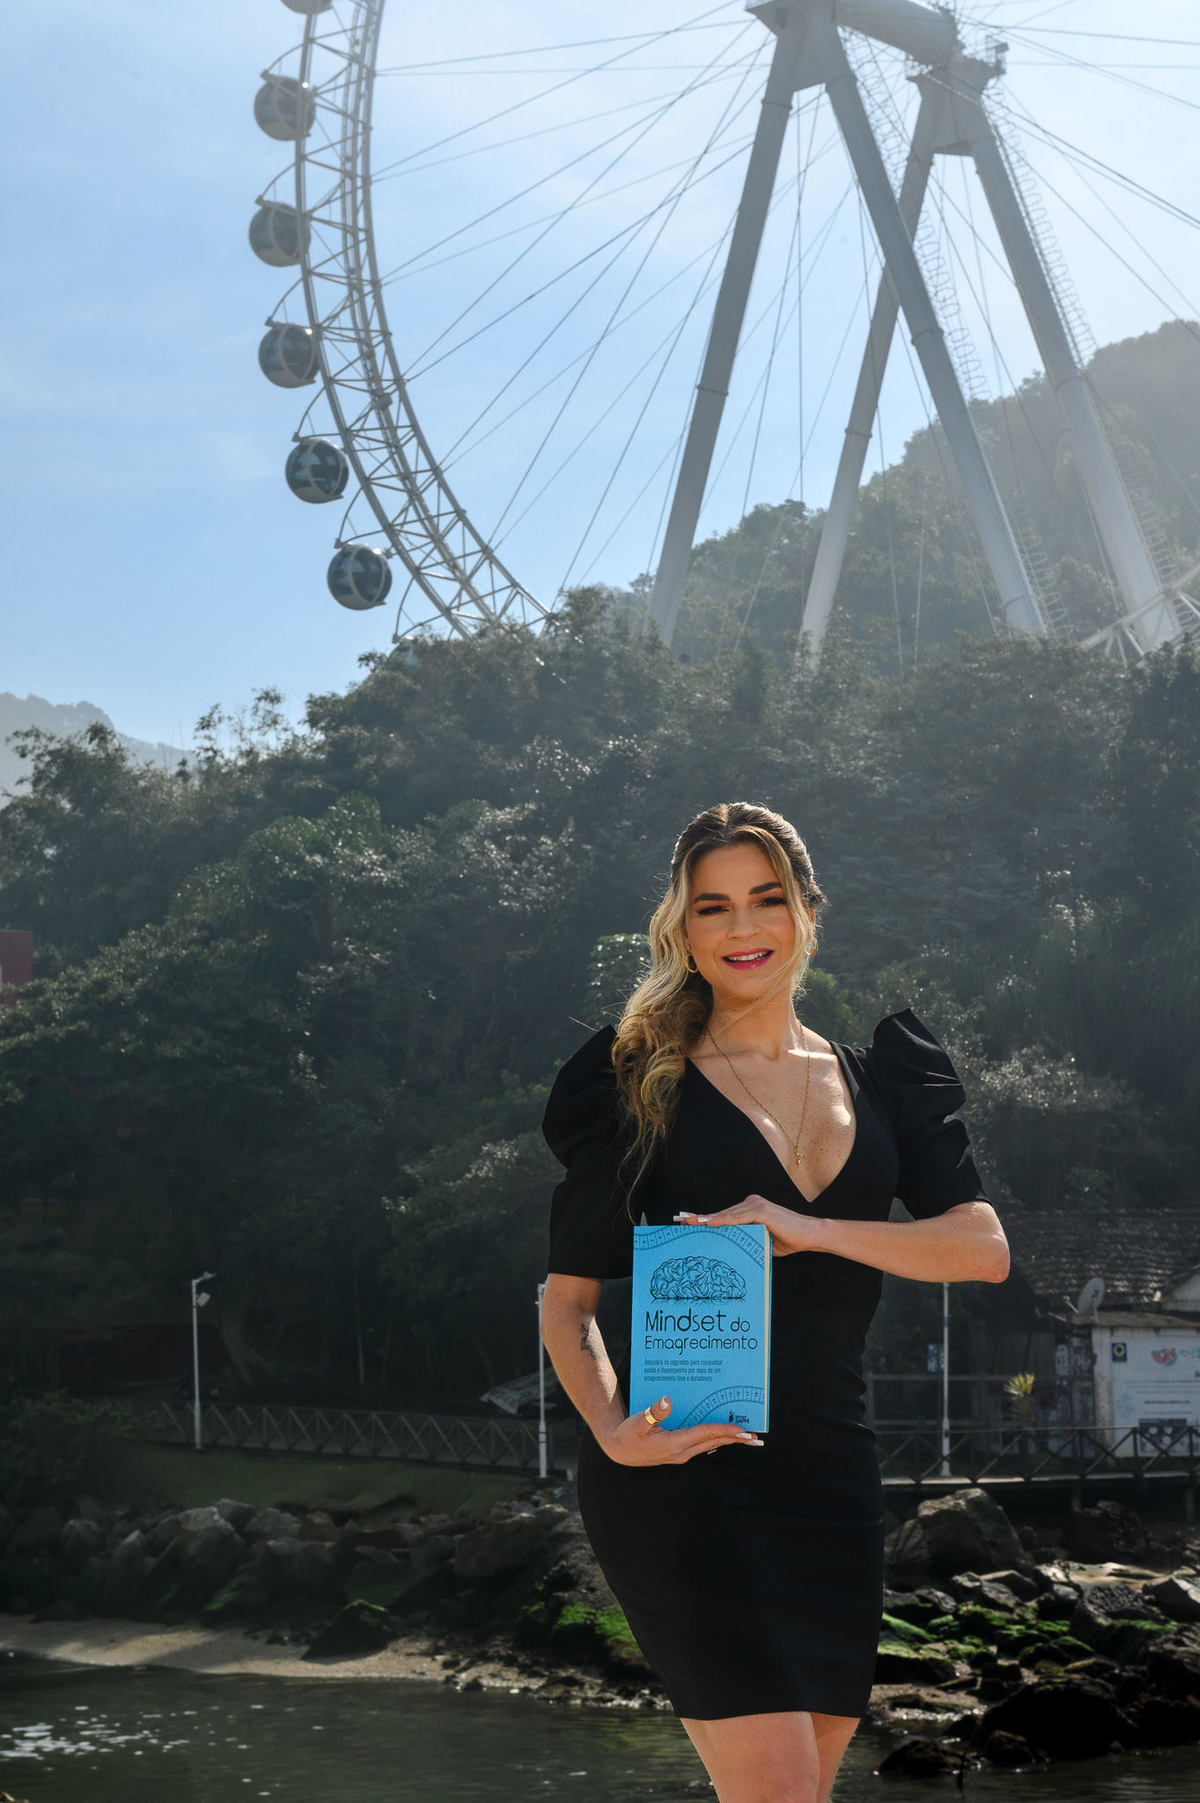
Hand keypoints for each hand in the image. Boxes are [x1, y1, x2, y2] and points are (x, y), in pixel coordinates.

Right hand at [601, 1395, 763, 1465]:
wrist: (620, 1450)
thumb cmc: (629, 1434)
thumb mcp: (639, 1422)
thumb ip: (654, 1413)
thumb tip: (667, 1401)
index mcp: (675, 1444)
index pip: (706, 1434)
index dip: (725, 1430)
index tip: (743, 1430)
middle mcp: (682, 1451)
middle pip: (714, 1442)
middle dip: (736, 1439)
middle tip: (756, 1439)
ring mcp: (681, 1454)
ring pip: (710, 1445)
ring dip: (729, 1441)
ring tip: (747, 1438)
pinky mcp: (679, 1452)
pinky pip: (703, 1445)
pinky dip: (716, 1439)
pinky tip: (724, 1437)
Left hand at [673, 1194, 821, 1256]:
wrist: (810, 1236)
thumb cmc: (787, 1240)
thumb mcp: (760, 1240)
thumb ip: (745, 1239)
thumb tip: (727, 1247)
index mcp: (750, 1209)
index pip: (724, 1216)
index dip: (705, 1219)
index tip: (687, 1221)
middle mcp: (751, 1203)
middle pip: (721, 1213)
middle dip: (700, 1218)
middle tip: (680, 1221)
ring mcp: (756, 1204)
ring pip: (726, 1215)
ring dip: (706, 1219)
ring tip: (689, 1223)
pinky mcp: (761, 1210)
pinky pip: (737, 1217)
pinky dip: (722, 1220)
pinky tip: (708, 1223)